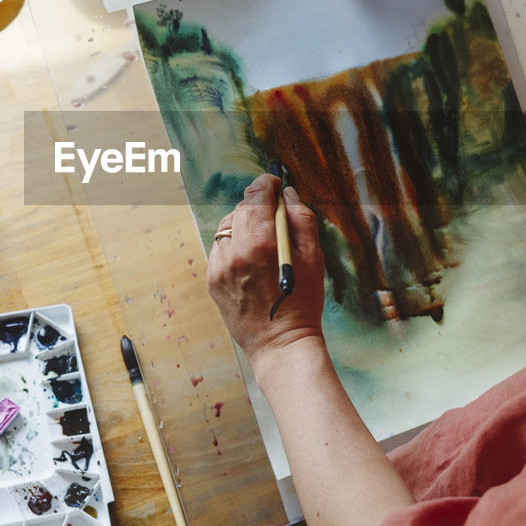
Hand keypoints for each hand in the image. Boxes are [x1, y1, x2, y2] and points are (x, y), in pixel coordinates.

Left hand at [207, 174, 324, 363]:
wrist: (279, 344)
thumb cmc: (302, 302)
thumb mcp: (313, 257)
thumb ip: (301, 219)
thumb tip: (287, 194)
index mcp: (261, 243)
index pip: (256, 195)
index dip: (266, 183)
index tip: (273, 182)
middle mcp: (235, 252)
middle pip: (241, 209)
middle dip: (257, 205)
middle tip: (273, 214)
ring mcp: (219, 266)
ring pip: (227, 227)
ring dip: (242, 225)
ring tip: (261, 239)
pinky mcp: (212, 279)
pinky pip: (220, 248)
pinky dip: (233, 246)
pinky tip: (250, 259)